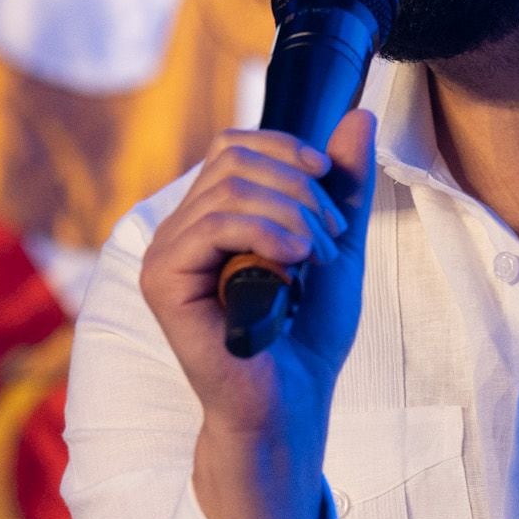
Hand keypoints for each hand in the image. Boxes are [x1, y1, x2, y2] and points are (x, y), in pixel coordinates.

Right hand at [138, 109, 376, 518]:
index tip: (327, 176)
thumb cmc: (307, 335)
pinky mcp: (163, 282)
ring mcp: (166, 255)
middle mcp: (180, 230)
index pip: (234, 146)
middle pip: (233, 158)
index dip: (283, 147)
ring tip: (316, 258)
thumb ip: (344, 184)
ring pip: (228, 189)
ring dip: (291, 215)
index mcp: (211, 217)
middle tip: (331, 239)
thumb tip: (356, 114)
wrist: (293, 404)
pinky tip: (293, 263)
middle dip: (297, 188)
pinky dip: (265, 234)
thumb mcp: (338, 244)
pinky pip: (211, 226)